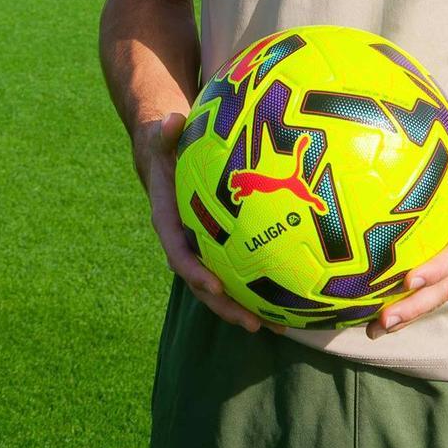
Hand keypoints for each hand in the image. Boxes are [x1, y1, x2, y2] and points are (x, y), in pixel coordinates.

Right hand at [134, 112, 263, 333]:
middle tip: (253, 323)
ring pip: (220, 286)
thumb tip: (171, 120)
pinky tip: (285, 300)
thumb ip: (166, 132)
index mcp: (169, 223)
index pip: (179, 254)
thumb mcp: (162, 138)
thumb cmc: (166, 147)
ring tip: (277, 327)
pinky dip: (254, 288)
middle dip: (226, 306)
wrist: (163, 156)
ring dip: (244, 307)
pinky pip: (234, 271)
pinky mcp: (217, 246)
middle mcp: (185, 243)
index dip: (195, 273)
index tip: (215, 286)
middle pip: (203, 284)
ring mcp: (201, 248)